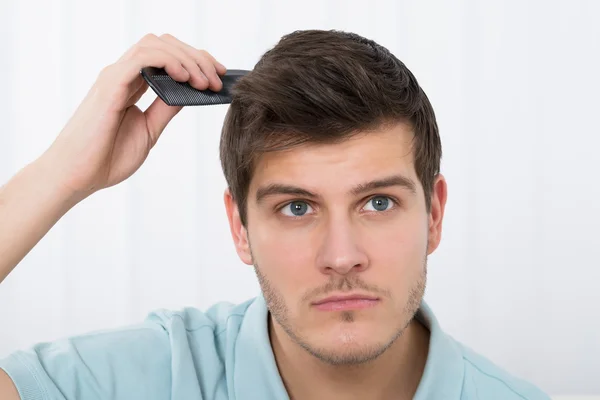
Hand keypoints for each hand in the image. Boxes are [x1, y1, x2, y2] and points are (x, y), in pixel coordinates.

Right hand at [45, 33, 225, 198]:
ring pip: (156, 45)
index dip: (196, 61)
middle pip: (165, 45)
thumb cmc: (106, 158)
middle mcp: (123, 76)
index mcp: (132, 85)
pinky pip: (142, 58)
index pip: (167, 57)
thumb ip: (165, 109)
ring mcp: (115, 77)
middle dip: (197, 57)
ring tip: (204, 81)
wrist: (77, 176)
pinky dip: (168, 61)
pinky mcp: (110, 85)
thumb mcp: (149, 131)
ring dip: (187, 58)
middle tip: (218, 79)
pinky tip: (184, 77)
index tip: (219, 77)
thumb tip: (188, 93)